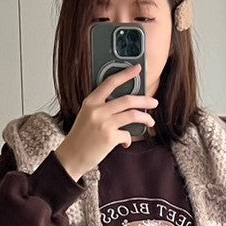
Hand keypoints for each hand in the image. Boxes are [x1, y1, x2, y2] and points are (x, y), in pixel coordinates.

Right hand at [55, 63, 158, 177]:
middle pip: (128, 100)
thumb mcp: (87, 115)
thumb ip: (102, 107)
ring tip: (150, 121)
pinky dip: (129, 139)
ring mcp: (104, 124)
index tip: (137, 68)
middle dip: (145, 100)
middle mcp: (97, 110)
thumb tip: (126, 104)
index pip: (110, 82)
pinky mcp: (110, 138)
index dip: (125, 74)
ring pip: (133, 115)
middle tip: (153, 102)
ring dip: (145, 118)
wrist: (71, 156)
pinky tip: (125, 142)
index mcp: (90, 102)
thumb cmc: (80, 136)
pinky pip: (127, 134)